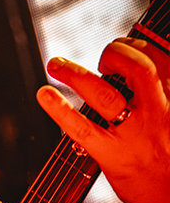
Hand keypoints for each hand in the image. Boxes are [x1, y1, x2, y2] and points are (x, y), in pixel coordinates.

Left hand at [36, 37, 169, 202]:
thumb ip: (160, 96)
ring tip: (55, 64)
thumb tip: (128, 74)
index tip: (119, 49)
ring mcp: (135, 135)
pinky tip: (44, 95)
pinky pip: (82, 128)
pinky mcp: (114, 156)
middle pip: (138, 68)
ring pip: (104, 94)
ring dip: (74, 74)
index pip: (159, 60)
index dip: (134, 47)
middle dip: (113, 53)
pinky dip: (59, 109)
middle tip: (97, 58)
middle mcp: (160, 113)